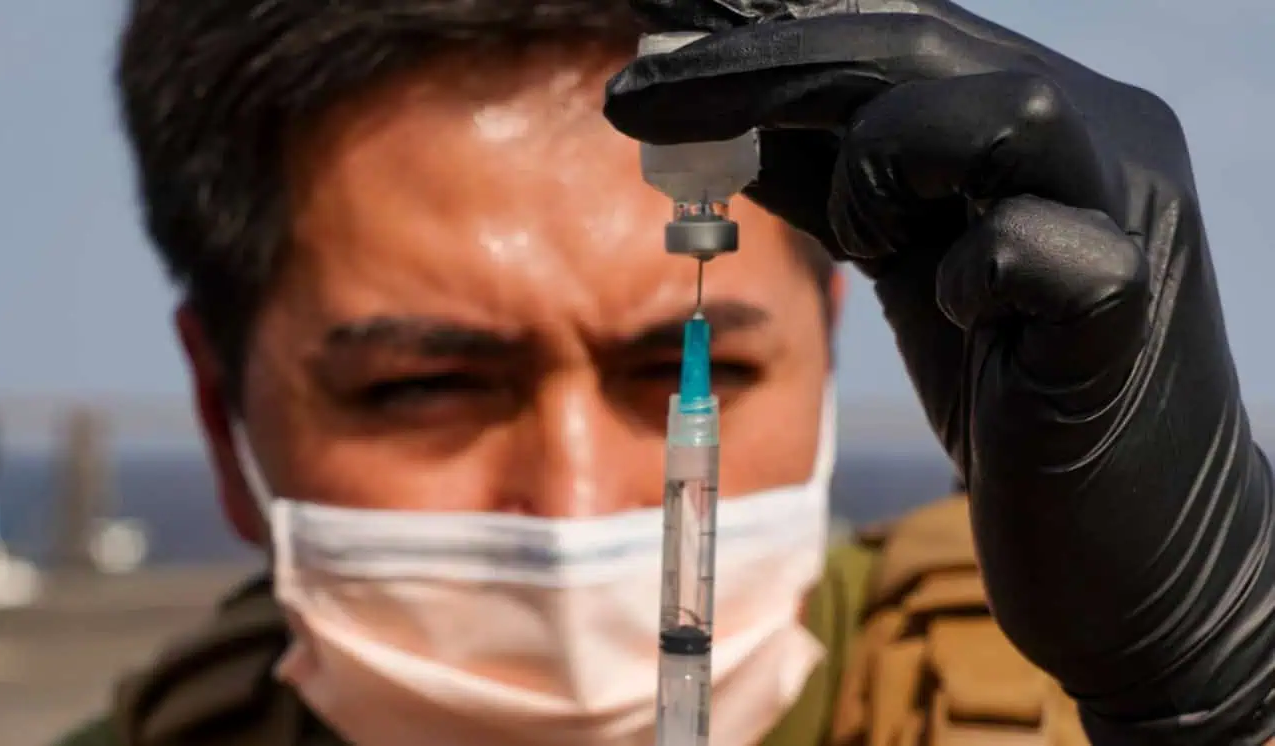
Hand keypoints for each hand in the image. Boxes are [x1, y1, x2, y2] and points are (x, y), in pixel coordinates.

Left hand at [605, 2, 1274, 741]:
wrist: (1128, 540)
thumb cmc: (1007, 388)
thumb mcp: (904, 260)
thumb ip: (835, 182)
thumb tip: (723, 115)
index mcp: (1037, 118)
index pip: (891, 31)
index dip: (765, 35)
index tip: (653, 52)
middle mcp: (1096, 140)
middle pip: (922, 47)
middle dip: (766, 65)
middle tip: (640, 99)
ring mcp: (1127, 218)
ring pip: (1004, 107)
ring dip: (886, 160)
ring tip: (871, 240)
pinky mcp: (1129, 315)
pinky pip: (1040, 248)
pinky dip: (973, 270)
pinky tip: (965, 315)